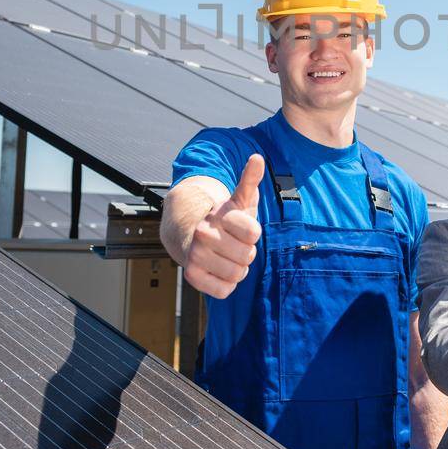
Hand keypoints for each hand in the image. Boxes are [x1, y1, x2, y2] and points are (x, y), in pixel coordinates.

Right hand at [184, 154, 263, 297]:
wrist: (189, 234)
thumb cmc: (224, 220)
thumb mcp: (238, 200)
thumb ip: (250, 180)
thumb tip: (258, 158)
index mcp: (219, 215)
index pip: (254, 233)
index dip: (252, 233)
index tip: (240, 227)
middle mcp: (203, 234)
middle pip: (248, 256)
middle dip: (245, 252)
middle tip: (233, 244)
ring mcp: (195, 255)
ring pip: (237, 274)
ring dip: (236, 269)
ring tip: (225, 257)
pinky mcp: (191, 276)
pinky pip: (224, 290)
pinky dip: (225, 284)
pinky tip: (218, 271)